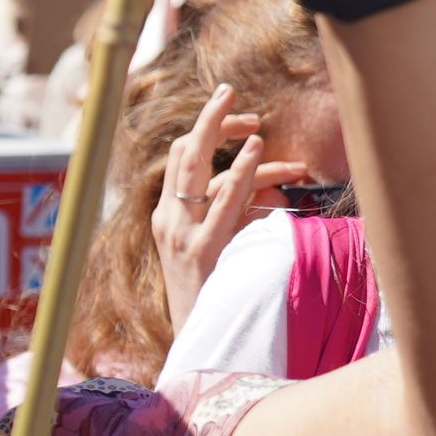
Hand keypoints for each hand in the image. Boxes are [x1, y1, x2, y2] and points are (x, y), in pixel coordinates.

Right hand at [151, 83, 305, 332]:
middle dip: (208, 118)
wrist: (200, 346)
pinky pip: (222, 200)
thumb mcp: (215, 252)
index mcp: (167, 218)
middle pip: (183, 151)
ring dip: (225, 137)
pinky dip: (240, 171)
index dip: (206, 130)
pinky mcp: (205, 250)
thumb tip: (268, 190)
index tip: (243, 122)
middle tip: (230, 90)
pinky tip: (259, 151)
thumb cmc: (214, 298)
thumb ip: (231, 218)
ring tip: (258, 124)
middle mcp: (169, 221)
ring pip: (197, 169)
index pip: (180, 158)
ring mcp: (183, 235)